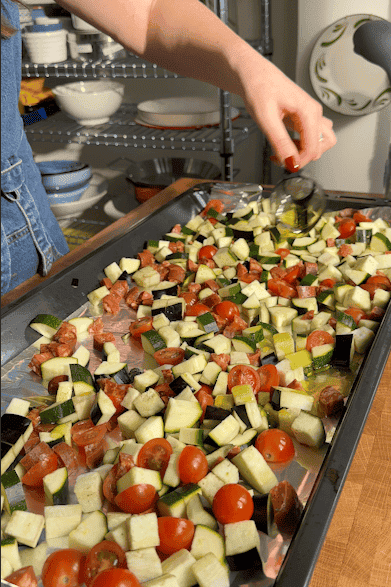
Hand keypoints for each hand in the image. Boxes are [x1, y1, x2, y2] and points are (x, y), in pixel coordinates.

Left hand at [239, 56, 336, 170]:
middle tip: (284, 157)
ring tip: (283, 149)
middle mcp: (313, 112)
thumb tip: (291, 162)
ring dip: (304, 152)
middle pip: (323, 145)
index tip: (284, 164)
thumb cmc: (258, 87)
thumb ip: (280, 142)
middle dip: (304, 157)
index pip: (314, 148)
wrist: (252, 73)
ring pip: (319, 142)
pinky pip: (309, 137)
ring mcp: (309, 115)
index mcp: (308, 111)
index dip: (299, 161)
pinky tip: (284, 144)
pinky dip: (299, 145)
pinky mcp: (303, 118)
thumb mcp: (266, 118)